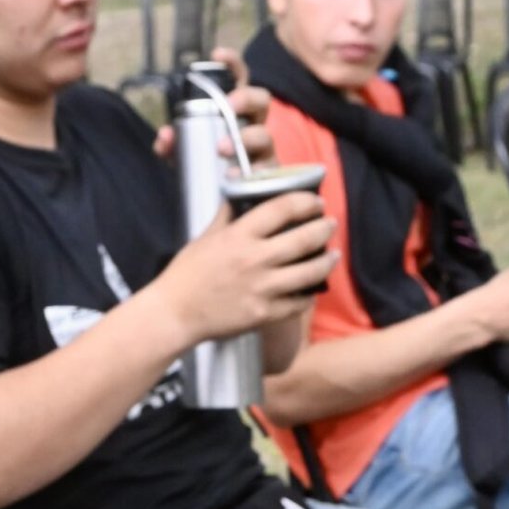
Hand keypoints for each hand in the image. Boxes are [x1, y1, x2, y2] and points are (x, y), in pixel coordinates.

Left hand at [152, 47, 275, 172]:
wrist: (227, 200)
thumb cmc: (209, 166)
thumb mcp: (186, 152)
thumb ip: (172, 144)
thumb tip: (165, 136)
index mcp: (236, 111)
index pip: (240, 79)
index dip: (232, 64)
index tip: (217, 54)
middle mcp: (254, 125)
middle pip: (262, 100)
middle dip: (246, 99)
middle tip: (228, 107)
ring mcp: (264, 151)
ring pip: (266, 135)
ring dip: (246, 138)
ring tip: (222, 148)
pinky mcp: (267, 176)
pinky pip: (266, 171)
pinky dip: (250, 172)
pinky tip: (233, 177)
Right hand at [161, 192, 336, 344]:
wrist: (175, 314)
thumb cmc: (187, 275)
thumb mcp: (206, 237)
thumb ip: (229, 216)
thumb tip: (240, 194)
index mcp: (239, 235)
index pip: (283, 208)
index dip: (306, 201)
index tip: (316, 202)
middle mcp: (254, 259)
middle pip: (304, 238)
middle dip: (324, 229)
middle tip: (330, 225)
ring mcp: (262, 289)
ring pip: (309, 272)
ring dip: (326, 262)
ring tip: (333, 256)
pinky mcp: (264, 314)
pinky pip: (298, 302)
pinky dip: (309, 294)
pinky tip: (313, 287)